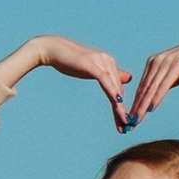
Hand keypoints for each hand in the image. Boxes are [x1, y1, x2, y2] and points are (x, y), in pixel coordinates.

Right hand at [0, 32, 129, 119]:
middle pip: (119, 90)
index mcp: (109, 63)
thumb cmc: (68, 61)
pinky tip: (118, 103)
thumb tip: (127, 78)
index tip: (124, 123)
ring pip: (114, 88)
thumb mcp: (89, 70)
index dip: (122, 107)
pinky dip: (112, 93)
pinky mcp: (92, 64)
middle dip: (122, 111)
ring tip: (123, 122)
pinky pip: (105, 80)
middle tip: (127, 128)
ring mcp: (101, 61)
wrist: (51, 50)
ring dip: (119, 107)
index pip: (118, 89)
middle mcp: (108, 61)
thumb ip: (106, 75)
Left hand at [124, 33, 178, 127]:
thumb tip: (153, 99)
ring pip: (151, 88)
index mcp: (153, 62)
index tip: (130, 117)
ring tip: (137, 118)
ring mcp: (166, 62)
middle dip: (136, 107)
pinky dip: (157, 97)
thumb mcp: (175, 75)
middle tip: (130, 122)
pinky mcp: (176, 65)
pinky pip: (164, 84)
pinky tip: (151, 108)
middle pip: (144, 88)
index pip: (141, 86)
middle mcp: (156, 61)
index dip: (135, 102)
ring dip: (143, 105)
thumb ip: (163, 84)